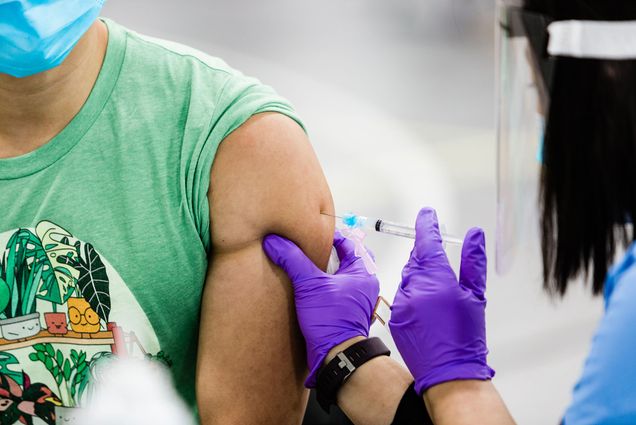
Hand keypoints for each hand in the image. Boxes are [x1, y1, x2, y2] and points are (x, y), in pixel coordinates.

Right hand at [263, 232, 378, 387]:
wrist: (336, 356)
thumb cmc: (333, 323)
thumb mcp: (310, 285)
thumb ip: (293, 261)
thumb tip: (276, 242)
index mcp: (363, 272)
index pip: (349, 242)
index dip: (331, 235)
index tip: (313, 231)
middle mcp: (362, 284)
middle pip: (346, 257)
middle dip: (329, 251)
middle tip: (311, 244)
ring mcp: (354, 298)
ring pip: (340, 274)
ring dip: (325, 268)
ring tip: (306, 262)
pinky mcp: (343, 310)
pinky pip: (334, 290)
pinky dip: (322, 284)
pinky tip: (306, 285)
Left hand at [389, 208, 493, 394]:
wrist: (449, 373)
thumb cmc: (467, 337)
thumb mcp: (476, 296)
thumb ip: (473, 261)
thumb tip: (474, 234)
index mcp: (437, 279)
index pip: (427, 242)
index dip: (427, 225)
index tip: (427, 213)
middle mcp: (414, 288)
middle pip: (416, 260)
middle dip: (426, 255)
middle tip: (438, 258)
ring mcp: (401, 303)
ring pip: (408, 278)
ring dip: (420, 278)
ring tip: (438, 295)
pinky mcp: (395, 316)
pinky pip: (402, 296)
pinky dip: (413, 296)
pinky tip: (427, 310)